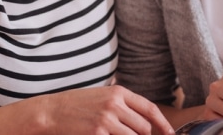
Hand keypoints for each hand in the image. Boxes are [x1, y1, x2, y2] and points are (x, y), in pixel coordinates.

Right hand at [47, 85, 173, 134]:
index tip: (170, 134)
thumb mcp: (101, 95)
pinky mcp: (97, 133)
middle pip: (144, 127)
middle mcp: (115, 104)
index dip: (163, 124)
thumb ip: (122, 102)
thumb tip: (144, 117)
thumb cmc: (77, 105)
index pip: (149, 108)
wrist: (51, 112)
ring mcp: (106, 120)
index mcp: (118, 92)